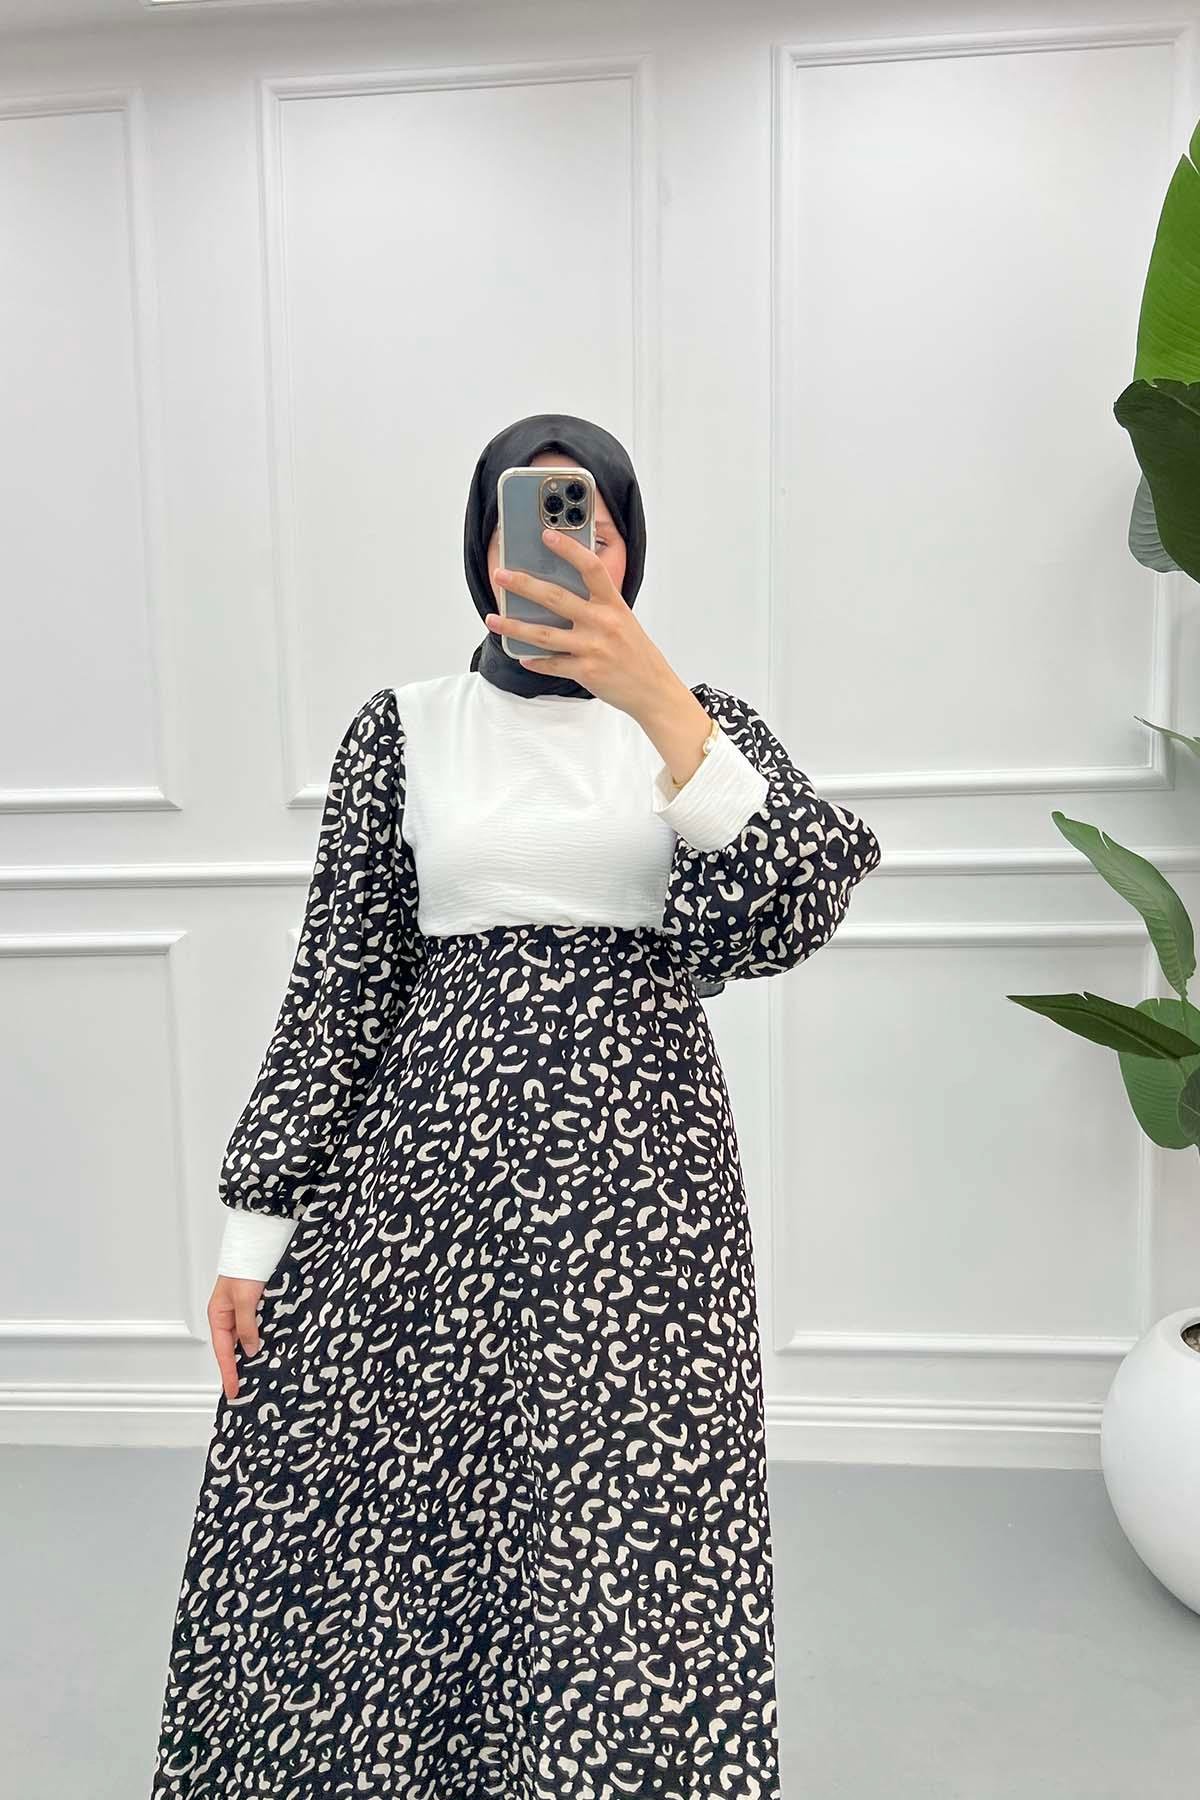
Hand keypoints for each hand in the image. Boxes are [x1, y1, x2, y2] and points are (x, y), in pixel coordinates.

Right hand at [208, 1275, 263, 1400]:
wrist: (261, 1241)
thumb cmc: (245, 1265)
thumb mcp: (245, 1299)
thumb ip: (248, 1326)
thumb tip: (251, 1350)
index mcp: (219, 1315)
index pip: (224, 1352)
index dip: (230, 1373)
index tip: (235, 1391)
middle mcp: (230, 1315)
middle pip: (235, 1348)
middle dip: (242, 1367)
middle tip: (250, 1388)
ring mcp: (245, 1310)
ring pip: (249, 1338)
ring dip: (256, 1353)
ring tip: (264, 1373)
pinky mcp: (260, 1304)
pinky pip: (261, 1327)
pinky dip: (265, 1338)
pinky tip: (274, 1347)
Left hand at [486, 527, 684, 720]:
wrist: (653, 690)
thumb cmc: (635, 652)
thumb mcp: (622, 619)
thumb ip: (596, 605)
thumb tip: (556, 594)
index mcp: (613, 604)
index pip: (591, 567)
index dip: (568, 549)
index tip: (547, 535)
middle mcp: (602, 623)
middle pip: (555, 598)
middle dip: (523, 584)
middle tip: (500, 576)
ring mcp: (593, 648)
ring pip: (543, 634)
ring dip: (513, 626)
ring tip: (493, 618)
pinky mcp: (586, 672)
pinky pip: (551, 664)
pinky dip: (534, 661)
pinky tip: (522, 656)